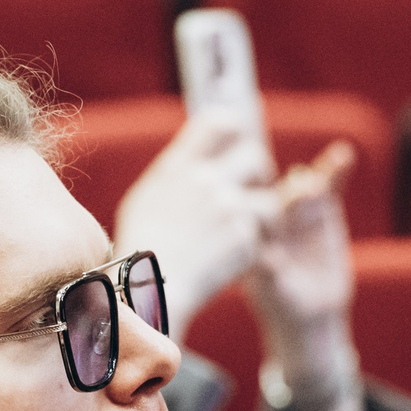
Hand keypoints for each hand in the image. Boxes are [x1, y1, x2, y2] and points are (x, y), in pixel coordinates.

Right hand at [114, 113, 276, 323]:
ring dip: (265, 218)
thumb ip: (177, 173)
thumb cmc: (141, 248)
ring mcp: (227, 208)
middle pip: (257, 156)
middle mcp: (205, 180)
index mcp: (179, 165)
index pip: (219, 122)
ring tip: (249, 235)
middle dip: (261, 176)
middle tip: (255, 194)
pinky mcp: (243, 238)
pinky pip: (263, 237)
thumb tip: (197, 160)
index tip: (237, 149)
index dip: (235, 132)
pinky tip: (235, 261)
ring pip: (269, 202)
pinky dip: (255, 250)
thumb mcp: (146, 198)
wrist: (146, 289)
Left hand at [247, 140, 357, 364]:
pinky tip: (345, 154)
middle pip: (282, 199)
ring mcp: (296, 210)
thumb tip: (266, 261)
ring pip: (304, 187)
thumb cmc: (282, 306)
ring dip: (315, 174)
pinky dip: (336, 171)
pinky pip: (329, 187)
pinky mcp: (322, 209)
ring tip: (334, 161)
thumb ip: (269, 274)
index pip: (255, 218)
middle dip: (294, 193)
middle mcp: (270, 216)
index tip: (276, 208)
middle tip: (306, 187)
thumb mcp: (275, 293)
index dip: (264, 211)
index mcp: (251, 234)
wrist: (310, 312)